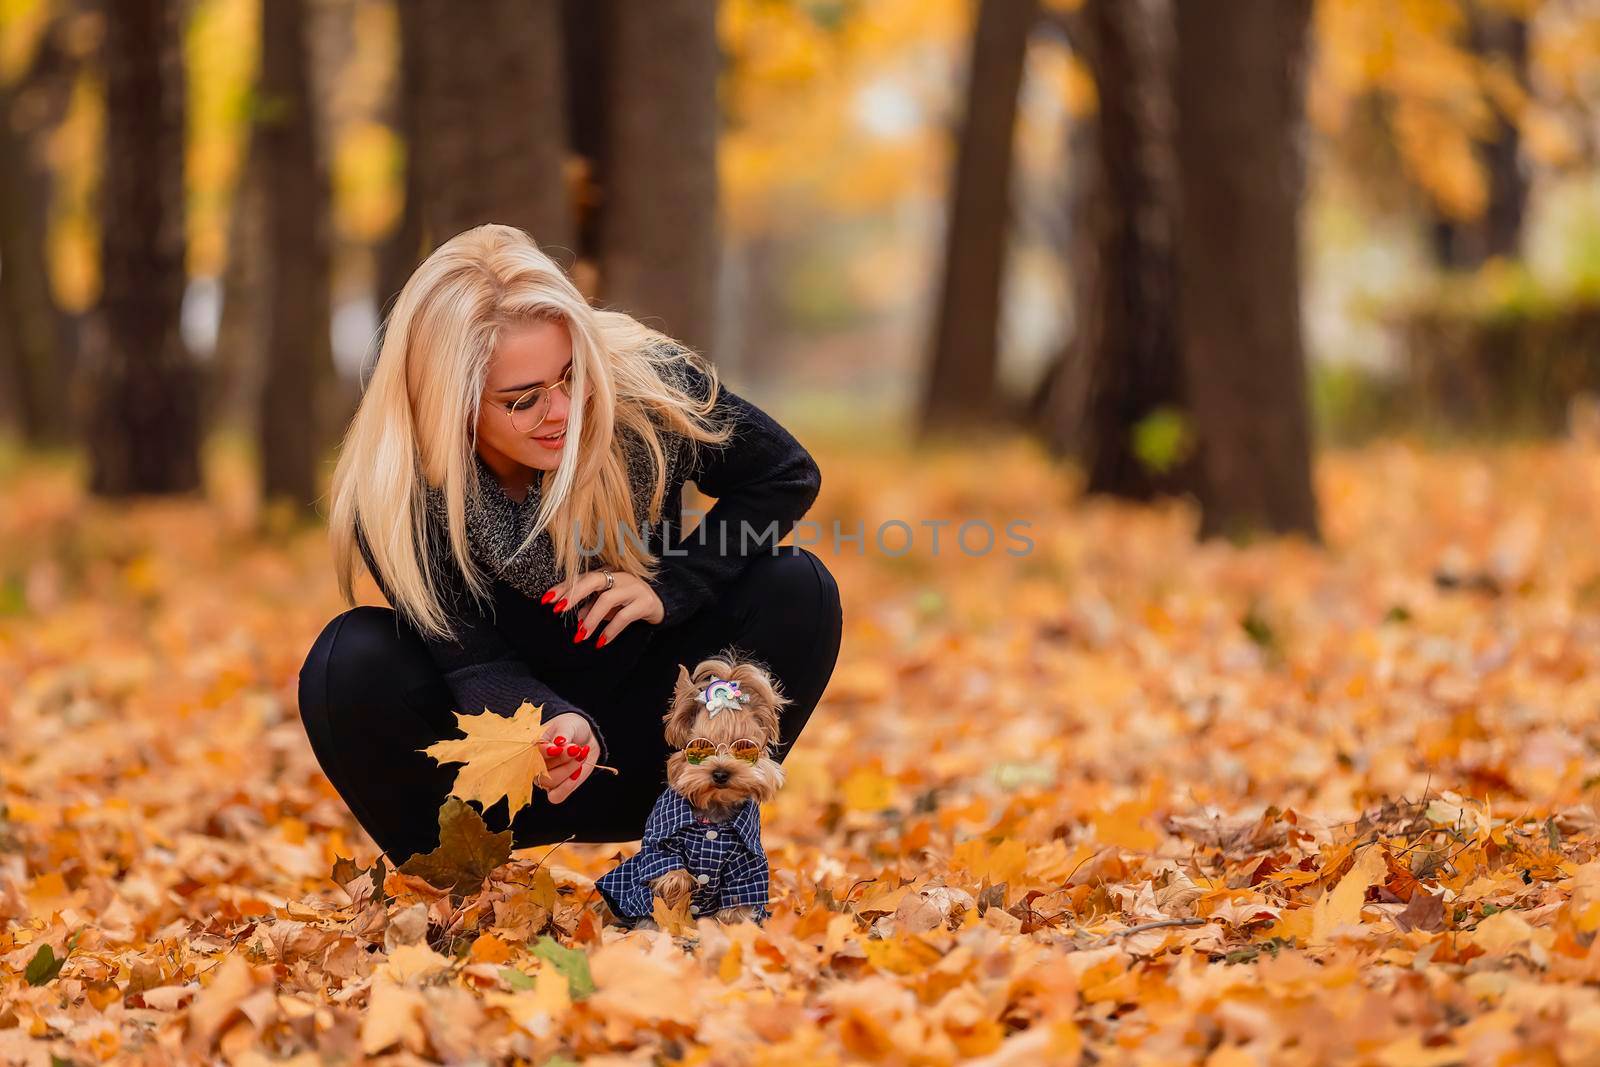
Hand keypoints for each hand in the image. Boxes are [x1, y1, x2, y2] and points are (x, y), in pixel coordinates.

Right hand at [534, 712, 599, 803]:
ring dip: (569, 769)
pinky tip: (577, 773)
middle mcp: (534, 764)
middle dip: (562, 759)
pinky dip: (567, 787)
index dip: (544, 752)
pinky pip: (556, 797)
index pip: (531, 753)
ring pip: (550, 782)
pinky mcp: (556, 788)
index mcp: (532, 746)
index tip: (559, 746)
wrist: (585, 737)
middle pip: (541, 769)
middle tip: (576, 748)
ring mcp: (544, 778)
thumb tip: (559, 742)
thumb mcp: (567, 724)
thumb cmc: (571, 728)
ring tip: (581, 754)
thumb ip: (562, 733)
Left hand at [543, 569, 663, 647]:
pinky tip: (601, 642)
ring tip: (580, 636)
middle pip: (593, 580)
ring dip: (591, 619)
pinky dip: (610, 630)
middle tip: (558, 610)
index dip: (564, 588)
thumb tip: (576, 619)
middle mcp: (620, 577)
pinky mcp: (645, 603)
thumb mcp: (608, 605)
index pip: (582, 578)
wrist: (661, 603)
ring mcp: (633, 588)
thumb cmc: (629, 602)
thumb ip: (591, 608)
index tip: (547, 600)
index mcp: (608, 573)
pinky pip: (624, 617)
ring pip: (607, 599)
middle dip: (573, 594)